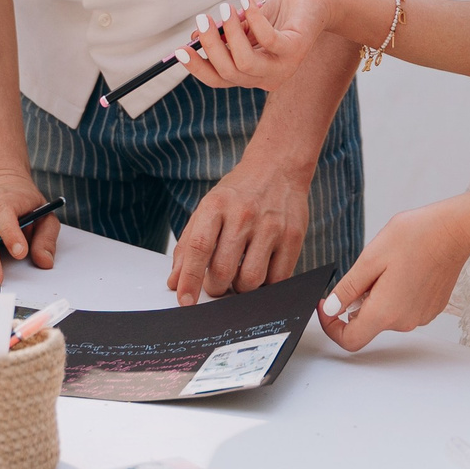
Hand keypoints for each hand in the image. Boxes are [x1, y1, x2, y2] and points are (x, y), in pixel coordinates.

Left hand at [167, 157, 310, 304]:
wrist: (277, 167)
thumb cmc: (238, 193)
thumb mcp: (207, 208)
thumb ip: (188, 245)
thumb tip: (175, 281)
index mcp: (216, 205)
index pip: (198, 248)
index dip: (189, 279)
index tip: (185, 300)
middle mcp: (243, 214)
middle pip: (224, 270)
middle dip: (216, 287)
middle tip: (217, 283)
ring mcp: (271, 226)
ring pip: (251, 280)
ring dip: (241, 288)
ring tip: (239, 276)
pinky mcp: (293, 237)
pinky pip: (278, 279)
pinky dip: (265, 285)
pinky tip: (260, 272)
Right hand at [176, 0, 334, 94]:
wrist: (316, 0)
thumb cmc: (278, 11)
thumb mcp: (244, 22)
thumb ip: (224, 31)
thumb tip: (194, 35)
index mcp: (253, 74)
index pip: (220, 79)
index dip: (198, 67)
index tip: (180, 50)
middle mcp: (268, 78)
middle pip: (228, 72)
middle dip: (210, 45)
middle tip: (201, 18)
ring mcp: (283, 67)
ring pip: (244, 62)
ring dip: (229, 33)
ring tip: (225, 8)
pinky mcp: (295, 50)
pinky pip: (267, 39)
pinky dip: (253, 18)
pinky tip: (248, 1)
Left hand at [316, 203, 469, 350]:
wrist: (453, 231)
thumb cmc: (414, 238)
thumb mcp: (370, 258)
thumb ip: (348, 289)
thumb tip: (331, 309)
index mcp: (385, 312)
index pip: (350, 340)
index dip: (332, 326)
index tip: (327, 306)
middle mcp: (405, 321)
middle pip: (368, 324)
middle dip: (358, 302)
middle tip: (365, 271)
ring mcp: (421, 316)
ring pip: (386, 315)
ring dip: (378, 296)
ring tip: (388, 265)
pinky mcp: (431, 308)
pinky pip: (404, 308)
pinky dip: (396, 294)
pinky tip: (404, 269)